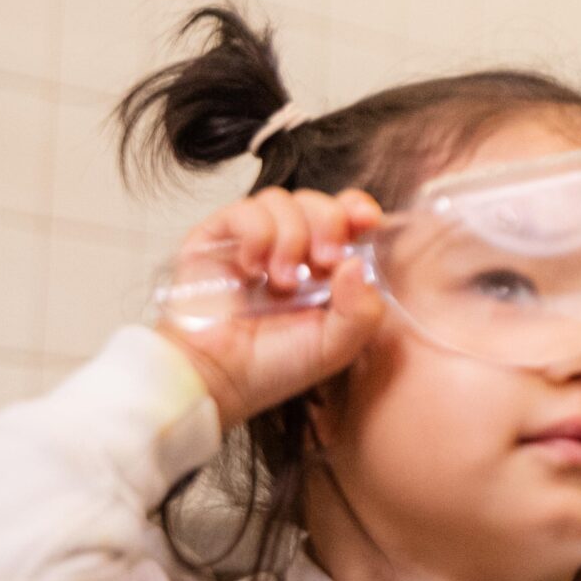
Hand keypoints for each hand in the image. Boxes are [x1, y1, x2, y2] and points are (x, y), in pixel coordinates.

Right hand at [156, 187, 386, 427]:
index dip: (357, 208)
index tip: (366, 220)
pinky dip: (258, 236)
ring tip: (282, 282)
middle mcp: (288, 246)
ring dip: (292, 237)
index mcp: (323, 265)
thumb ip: (361, 310)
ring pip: (281, 200)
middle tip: (323, 262)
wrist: (218, 379)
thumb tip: (357, 264)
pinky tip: (253, 271)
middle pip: (317, 201)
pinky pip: (244, 211)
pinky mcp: (214, 238)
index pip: (345, 214)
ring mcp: (250, 240)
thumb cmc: (274, 365)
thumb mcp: (336, 346)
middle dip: (329, 224)